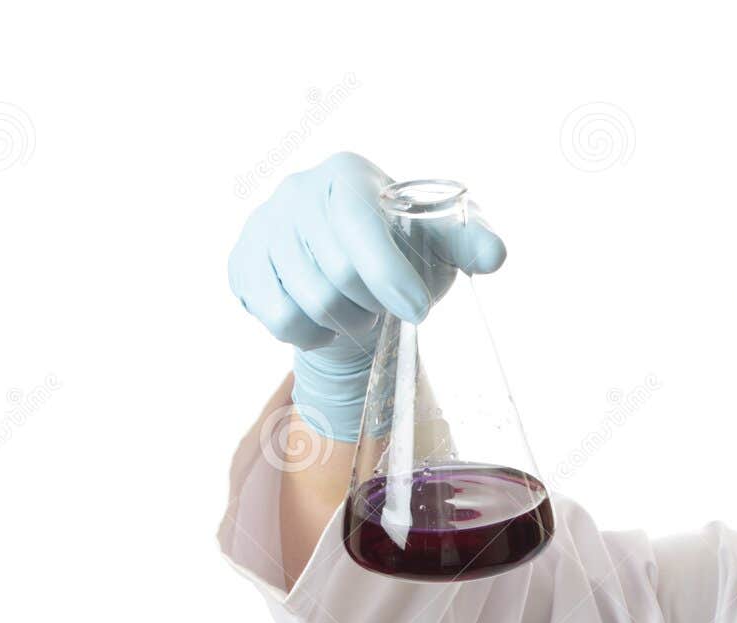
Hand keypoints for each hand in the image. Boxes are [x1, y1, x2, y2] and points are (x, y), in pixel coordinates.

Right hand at [228, 151, 505, 439]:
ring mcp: (263, 225)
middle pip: (336, 276)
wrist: (348, 270)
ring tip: (356, 310)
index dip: (391, 278)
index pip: (361, 230)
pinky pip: (280, 320)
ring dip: (345, 322)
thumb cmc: (404, 251)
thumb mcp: (441, 244)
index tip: (419, 310)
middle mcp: (297, 190)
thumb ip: (471, 243)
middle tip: (383, 306)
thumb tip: (494, 255)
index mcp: (348, 174)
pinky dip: (311, 335)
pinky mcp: (242, 262)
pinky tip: (324, 320)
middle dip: (371, 305)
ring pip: (308, 303)